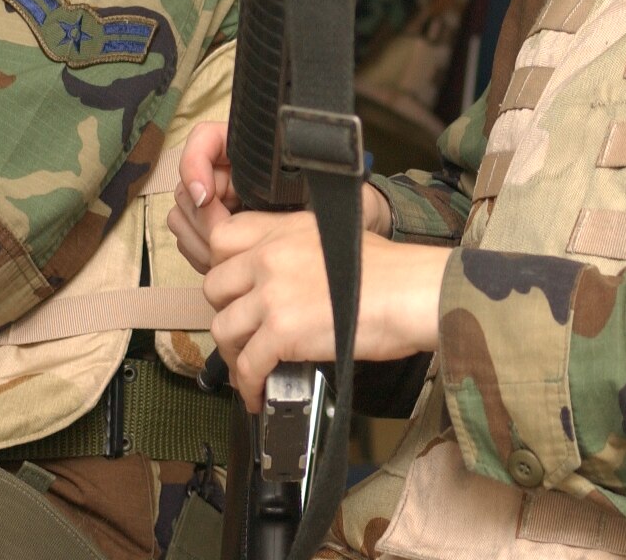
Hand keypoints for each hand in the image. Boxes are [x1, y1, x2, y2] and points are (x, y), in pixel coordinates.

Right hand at [168, 120, 394, 272]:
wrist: (354, 236)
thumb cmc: (345, 201)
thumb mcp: (319, 183)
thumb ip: (280, 174)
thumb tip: (247, 179)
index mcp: (251, 149)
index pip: (203, 141)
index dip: (195, 167)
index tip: (208, 196)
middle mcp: (232, 171)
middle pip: (187, 185)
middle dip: (200, 214)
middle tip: (220, 237)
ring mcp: (225, 202)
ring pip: (184, 215)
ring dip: (200, 237)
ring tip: (229, 253)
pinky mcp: (225, 232)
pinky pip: (193, 241)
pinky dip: (203, 254)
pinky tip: (228, 263)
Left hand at [202, 210, 448, 411]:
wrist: (410, 293)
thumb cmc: (388, 272)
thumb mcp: (332, 238)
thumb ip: (295, 249)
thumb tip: (277, 279)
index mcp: (282, 230)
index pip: (222, 238)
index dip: (222, 268)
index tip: (233, 291)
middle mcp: (269, 256)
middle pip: (214, 287)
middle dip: (226, 313)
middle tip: (243, 332)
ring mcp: (271, 294)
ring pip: (223, 328)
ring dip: (233, 354)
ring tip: (250, 368)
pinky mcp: (280, 331)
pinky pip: (247, 365)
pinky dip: (249, 386)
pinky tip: (260, 395)